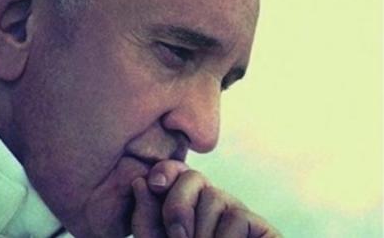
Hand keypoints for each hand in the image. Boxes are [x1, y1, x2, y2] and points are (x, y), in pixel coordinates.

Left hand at [131, 160, 280, 237]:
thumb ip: (145, 218)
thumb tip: (140, 181)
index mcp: (186, 205)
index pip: (176, 171)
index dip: (166, 170)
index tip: (154, 184)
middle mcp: (213, 204)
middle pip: (193, 177)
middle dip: (178, 204)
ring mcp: (238, 214)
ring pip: (214, 196)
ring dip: (202, 232)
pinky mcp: (262, 229)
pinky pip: (237, 217)